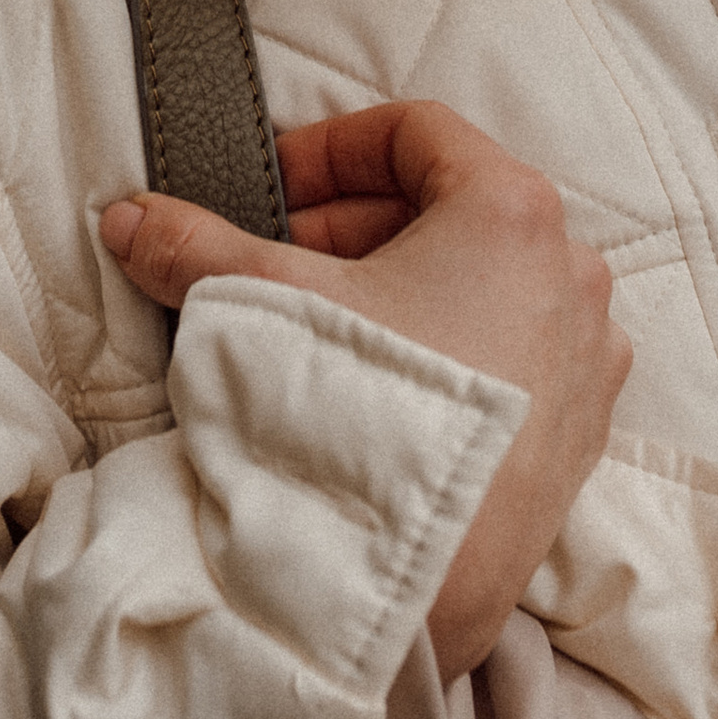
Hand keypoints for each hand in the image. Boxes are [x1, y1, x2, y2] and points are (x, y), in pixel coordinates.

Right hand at [101, 103, 629, 680]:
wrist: (405, 587)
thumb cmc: (355, 420)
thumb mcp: (258, 309)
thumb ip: (195, 248)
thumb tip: (132, 218)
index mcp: (511, 213)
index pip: (417, 132)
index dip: (327, 150)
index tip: (268, 189)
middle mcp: (569, 276)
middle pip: (452, 209)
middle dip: (351, 228)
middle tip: (274, 262)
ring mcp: (585, 362)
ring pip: (483, 288)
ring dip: (396, 293)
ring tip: (317, 336)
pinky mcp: (578, 438)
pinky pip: (510, 362)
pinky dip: (444, 355)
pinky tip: (374, 401)